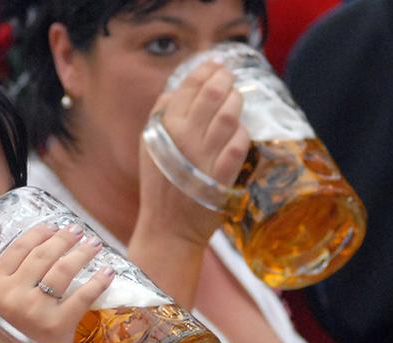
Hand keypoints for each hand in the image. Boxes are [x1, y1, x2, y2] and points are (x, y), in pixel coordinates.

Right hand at [0, 224, 112, 342]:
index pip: (16, 251)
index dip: (36, 235)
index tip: (50, 227)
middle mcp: (12, 296)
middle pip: (43, 255)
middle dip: (63, 238)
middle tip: (76, 230)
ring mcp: (37, 310)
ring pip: (63, 269)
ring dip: (82, 252)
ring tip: (93, 244)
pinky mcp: (59, 325)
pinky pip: (82, 296)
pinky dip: (97, 282)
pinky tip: (108, 272)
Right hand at [137, 61, 250, 247]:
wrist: (168, 227)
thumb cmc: (160, 186)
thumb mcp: (150, 149)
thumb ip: (160, 118)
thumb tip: (175, 90)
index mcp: (162, 130)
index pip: (186, 89)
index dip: (204, 72)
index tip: (215, 64)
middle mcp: (182, 140)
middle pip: (211, 95)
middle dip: (224, 79)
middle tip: (230, 75)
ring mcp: (203, 157)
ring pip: (228, 115)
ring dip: (236, 101)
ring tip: (237, 97)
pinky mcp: (221, 175)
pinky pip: (239, 144)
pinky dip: (242, 134)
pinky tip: (240, 132)